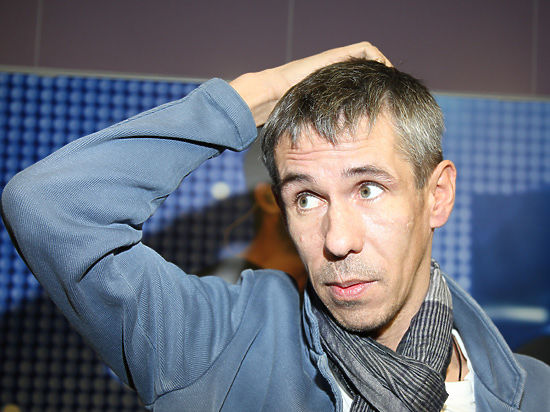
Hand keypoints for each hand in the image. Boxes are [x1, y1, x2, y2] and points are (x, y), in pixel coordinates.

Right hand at [230, 42, 390, 125]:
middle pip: (369, 75)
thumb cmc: (286, 119)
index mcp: (334, 95)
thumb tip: (337, 164)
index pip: (363, 90)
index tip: (388, 113)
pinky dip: (378, 59)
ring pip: (370, 61)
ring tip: (394, 84)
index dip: (377, 99)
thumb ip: (326, 141)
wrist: (271, 95)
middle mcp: (337, 77)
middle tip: (396, 99)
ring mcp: (337, 65)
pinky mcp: (336, 55)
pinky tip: (385, 72)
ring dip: (384, 70)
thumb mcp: (313, 133)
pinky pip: (366, 51)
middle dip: (384, 85)